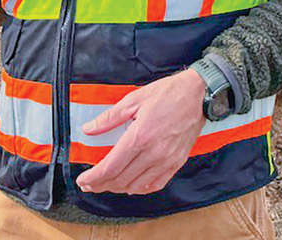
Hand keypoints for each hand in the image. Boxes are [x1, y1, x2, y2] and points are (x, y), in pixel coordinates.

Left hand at [75, 69, 206, 194]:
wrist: (199, 94)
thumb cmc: (168, 93)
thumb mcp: (134, 99)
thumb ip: (109, 118)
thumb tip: (89, 129)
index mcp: (140, 136)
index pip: (110, 167)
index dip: (93, 177)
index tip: (83, 180)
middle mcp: (153, 152)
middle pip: (120, 179)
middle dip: (101, 184)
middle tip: (90, 183)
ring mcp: (167, 160)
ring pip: (136, 185)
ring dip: (118, 188)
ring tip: (107, 184)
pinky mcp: (177, 162)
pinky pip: (156, 184)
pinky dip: (140, 188)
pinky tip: (131, 185)